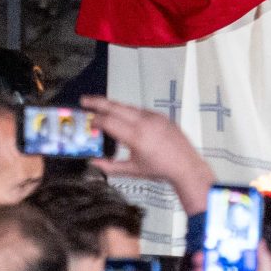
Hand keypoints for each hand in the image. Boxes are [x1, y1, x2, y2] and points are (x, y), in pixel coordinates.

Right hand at [81, 95, 212, 215]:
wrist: (186, 166)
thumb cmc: (160, 169)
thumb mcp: (132, 170)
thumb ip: (109, 167)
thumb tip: (93, 162)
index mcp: (136, 136)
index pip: (109, 122)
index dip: (95, 121)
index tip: (87, 122)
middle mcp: (145, 122)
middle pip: (115, 106)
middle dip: (97, 102)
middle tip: (84, 101)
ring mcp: (153, 117)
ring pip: (127, 106)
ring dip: (112, 106)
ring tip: (99, 107)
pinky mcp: (160, 116)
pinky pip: (139, 110)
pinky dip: (127, 111)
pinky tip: (121, 116)